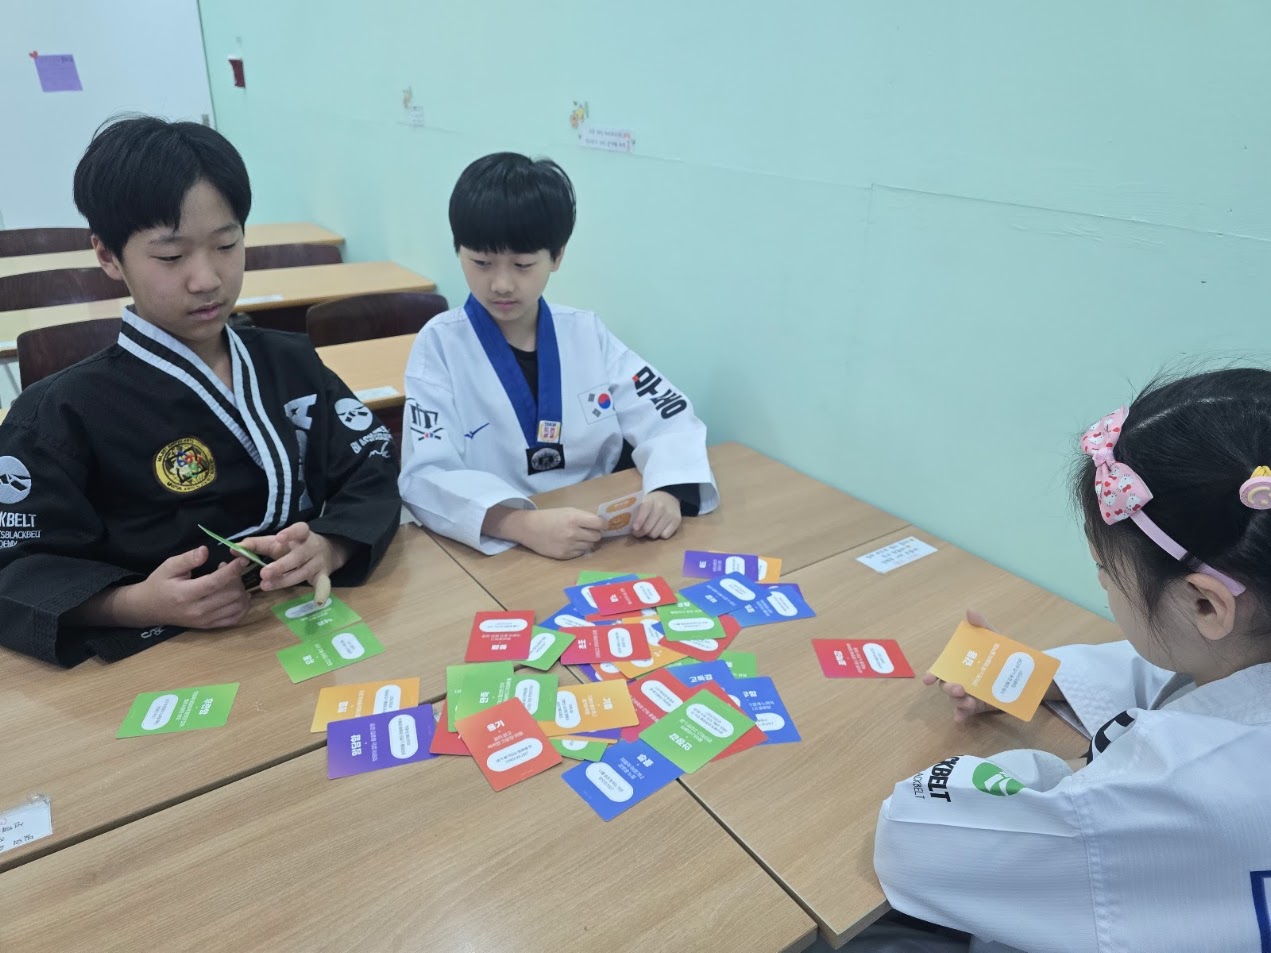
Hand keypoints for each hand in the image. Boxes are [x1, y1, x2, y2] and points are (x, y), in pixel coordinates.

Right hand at [95, 547, 250, 629]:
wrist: (148, 609)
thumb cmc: (159, 584)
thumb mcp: (168, 566)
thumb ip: (187, 559)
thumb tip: (205, 550)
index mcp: (186, 594)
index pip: (215, 582)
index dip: (232, 570)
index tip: (243, 558)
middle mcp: (198, 610)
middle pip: (231, 595)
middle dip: (237, 579)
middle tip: (228, 570)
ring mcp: (205, 621)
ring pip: (237, 607)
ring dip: (241, 591)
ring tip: (231, 582)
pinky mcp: (209, 626)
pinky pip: (235, 619)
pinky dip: (242, 607)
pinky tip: (237, 595)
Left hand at [242, 523, 352, 592]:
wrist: (327, 551)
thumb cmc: (293, 546)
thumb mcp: (275, 542)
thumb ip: (255, 545)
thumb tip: (233, 549)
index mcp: (302, 535)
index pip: (300, 530)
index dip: (291, 533)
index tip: (279, 537)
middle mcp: (312, 548)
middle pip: (298, 557)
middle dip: (281, 565)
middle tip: (263, 573)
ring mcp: (318, 563)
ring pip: (302, 573)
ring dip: (285, 580)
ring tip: (265, 586)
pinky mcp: (323, 576)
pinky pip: (324, 585)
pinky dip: (322, 593)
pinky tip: (317, 603)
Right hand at [504, 507, 605, 559]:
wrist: (529, 528)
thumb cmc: (550, 517)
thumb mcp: (567, 511)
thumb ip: (584, 517)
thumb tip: (601, 524)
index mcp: (574, 518)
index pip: (599, 524)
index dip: (603, 525)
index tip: (602, 525)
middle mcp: (573, 533)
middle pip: (597, 536)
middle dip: (595, 533)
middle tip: (588, 531)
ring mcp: (569, 546)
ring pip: (589, 546)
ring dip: (587, 542)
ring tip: (577, 537)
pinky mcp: (564, 555)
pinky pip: (580, 553)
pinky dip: (578, 549)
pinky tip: (570, 543)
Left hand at [632, 490, 681, 539]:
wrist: (669, 496)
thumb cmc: (652, 502)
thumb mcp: (643, 501)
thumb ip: (636, 512)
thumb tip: (630, 528)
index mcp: (650, 500)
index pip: (644, 511)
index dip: (639, 521)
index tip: (635, 528)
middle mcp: (661, 507)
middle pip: (648, 528)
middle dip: (641, 532)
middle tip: (637, 533)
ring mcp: (670, 514)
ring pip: (656, 534)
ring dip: (650, 534)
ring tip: (649, 529)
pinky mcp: (677, 521)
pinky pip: (665, 536)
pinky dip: (661, 535)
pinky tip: (659, 529)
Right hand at [922, 609, 997, 723]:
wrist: (1027, 673)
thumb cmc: (1004, 654)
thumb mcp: (995, 638)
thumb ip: (982, 626)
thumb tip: (970, 611)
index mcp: (962, 664)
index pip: (942, 669)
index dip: (933, 673)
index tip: (928, 679)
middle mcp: (962, 679)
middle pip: (947, 686)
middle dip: (949, 687)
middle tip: (959, 688)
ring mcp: (970, 694)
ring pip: (957, 700)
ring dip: (958, 702)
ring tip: (968, 702)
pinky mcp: (980, 707)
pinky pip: (967, 713)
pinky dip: (961, 716)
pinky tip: (960, 719)